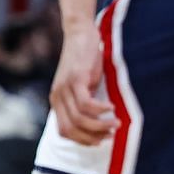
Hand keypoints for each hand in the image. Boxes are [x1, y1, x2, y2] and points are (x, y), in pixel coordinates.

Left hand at [50, 24, 116, 145]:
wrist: (80, 34)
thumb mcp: (82, 87)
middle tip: (111, 134)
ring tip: (116, 123)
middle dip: (92, 137)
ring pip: (79, 119)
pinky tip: (112, 107)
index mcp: (57, 102)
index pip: (64, 132)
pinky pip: (86, 104)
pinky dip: (100, 110)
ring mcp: (65, 88)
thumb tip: (98, 126)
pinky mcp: (76, 78)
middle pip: (71, 129)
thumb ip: (84, 104)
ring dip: (100, 125)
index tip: (100, 140)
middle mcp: (57, 97)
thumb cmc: (85, 62)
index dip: (82, 140)